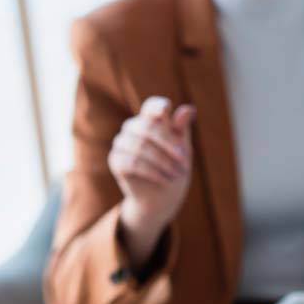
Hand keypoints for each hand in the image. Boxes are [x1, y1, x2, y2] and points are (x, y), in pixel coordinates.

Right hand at [107, 96, 195, 264]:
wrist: (161, 197)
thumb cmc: (174, 167)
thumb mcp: (183, 148)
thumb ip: (182, 130)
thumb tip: (189, 109)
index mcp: (150, 119)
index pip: (151, 106)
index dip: (156, 106)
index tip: (165, 111)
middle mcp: (132, 127)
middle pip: (147, 128)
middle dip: (168, 144)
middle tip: (184, 161)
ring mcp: (121, 143)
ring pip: (140, 147)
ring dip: (162, 162)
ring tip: (176, 174)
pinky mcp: (115, 160)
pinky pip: (131, 162)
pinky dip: (150, 172)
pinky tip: (163, 179)